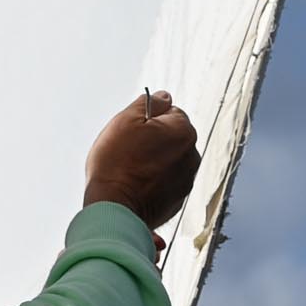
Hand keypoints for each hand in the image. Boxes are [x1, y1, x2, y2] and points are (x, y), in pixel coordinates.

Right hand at [82, 89, 199, 230]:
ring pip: (170, 162)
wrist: (113, 209)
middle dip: (154, 141)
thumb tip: (164, 97)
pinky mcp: (177, 202)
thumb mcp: (125, 120)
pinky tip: (136, 186)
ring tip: (131, 171)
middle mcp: (192, 156)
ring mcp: (186, 181)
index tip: (133, 132)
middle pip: (172, 138)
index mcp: (184, 131)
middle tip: (129, 152)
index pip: (170, 113)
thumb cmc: (115, 164)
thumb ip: (149, 103)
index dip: (149, 120)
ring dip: (155, 162)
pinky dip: (155, 183)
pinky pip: (166, 184)